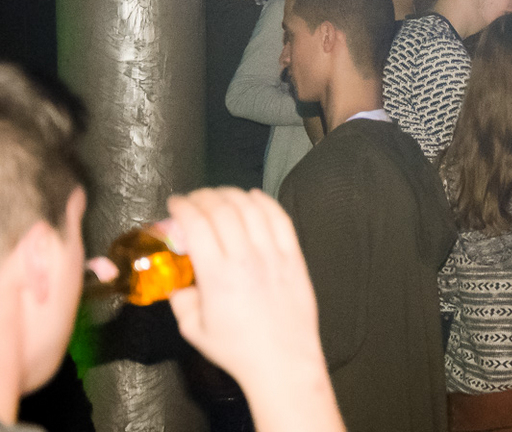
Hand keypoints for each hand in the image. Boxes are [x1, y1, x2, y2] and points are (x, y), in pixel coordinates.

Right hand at [166, 188, 326, 391]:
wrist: (282, 360)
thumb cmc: (237, 349)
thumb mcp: (193, 329)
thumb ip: (180, 300)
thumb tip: (178, 281)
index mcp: (217, 275)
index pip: (197, 224)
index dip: (183, 207)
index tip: (174, 203)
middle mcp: (246, 258)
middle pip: (223, 210)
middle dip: (203, 197)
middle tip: (194, 199)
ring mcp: (274, 255)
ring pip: (251, 209)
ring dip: (232, 195)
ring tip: (219, 195)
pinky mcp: (294, 257)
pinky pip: (281, 219)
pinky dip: (265, 202)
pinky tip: (254, 196)